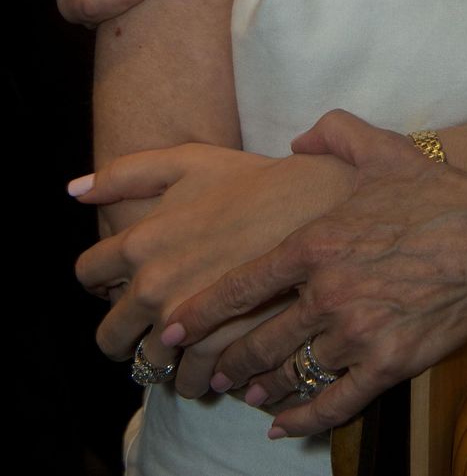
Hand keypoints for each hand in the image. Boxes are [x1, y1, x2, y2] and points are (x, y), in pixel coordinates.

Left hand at [71, 143, 355, 395]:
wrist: (315, 206)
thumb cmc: (251, 179)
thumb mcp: (187, 160)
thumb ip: (125, 173)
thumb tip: (74, 189)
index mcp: (140, 241)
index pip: (87, 275)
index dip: (101, 279)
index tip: (120, 280)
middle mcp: (153, 287)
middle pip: (109, 337)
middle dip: (125, 333)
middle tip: (151, 322)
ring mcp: (186, 323)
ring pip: (150, 367)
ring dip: (165, 357)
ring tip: (192, 339)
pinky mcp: (219, 348)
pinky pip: (190, 382)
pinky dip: (200, 374)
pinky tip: (217, 351)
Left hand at [160, 110, 466, 434]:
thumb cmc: (439, 193)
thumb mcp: (382, 149)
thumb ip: (333, 132)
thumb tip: (299, 140)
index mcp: (316, 243)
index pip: (243, 285)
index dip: (203, 310)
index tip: (175, 325)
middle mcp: (328, 293)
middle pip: (258, 340)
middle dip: (229, 358)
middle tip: (211, 368)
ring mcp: (357, 333)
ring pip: (292, 372)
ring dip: (263, 386)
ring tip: (247, 390)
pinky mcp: (388, 364)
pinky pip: (333, 403)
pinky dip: (302, 420)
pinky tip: (283, 425)